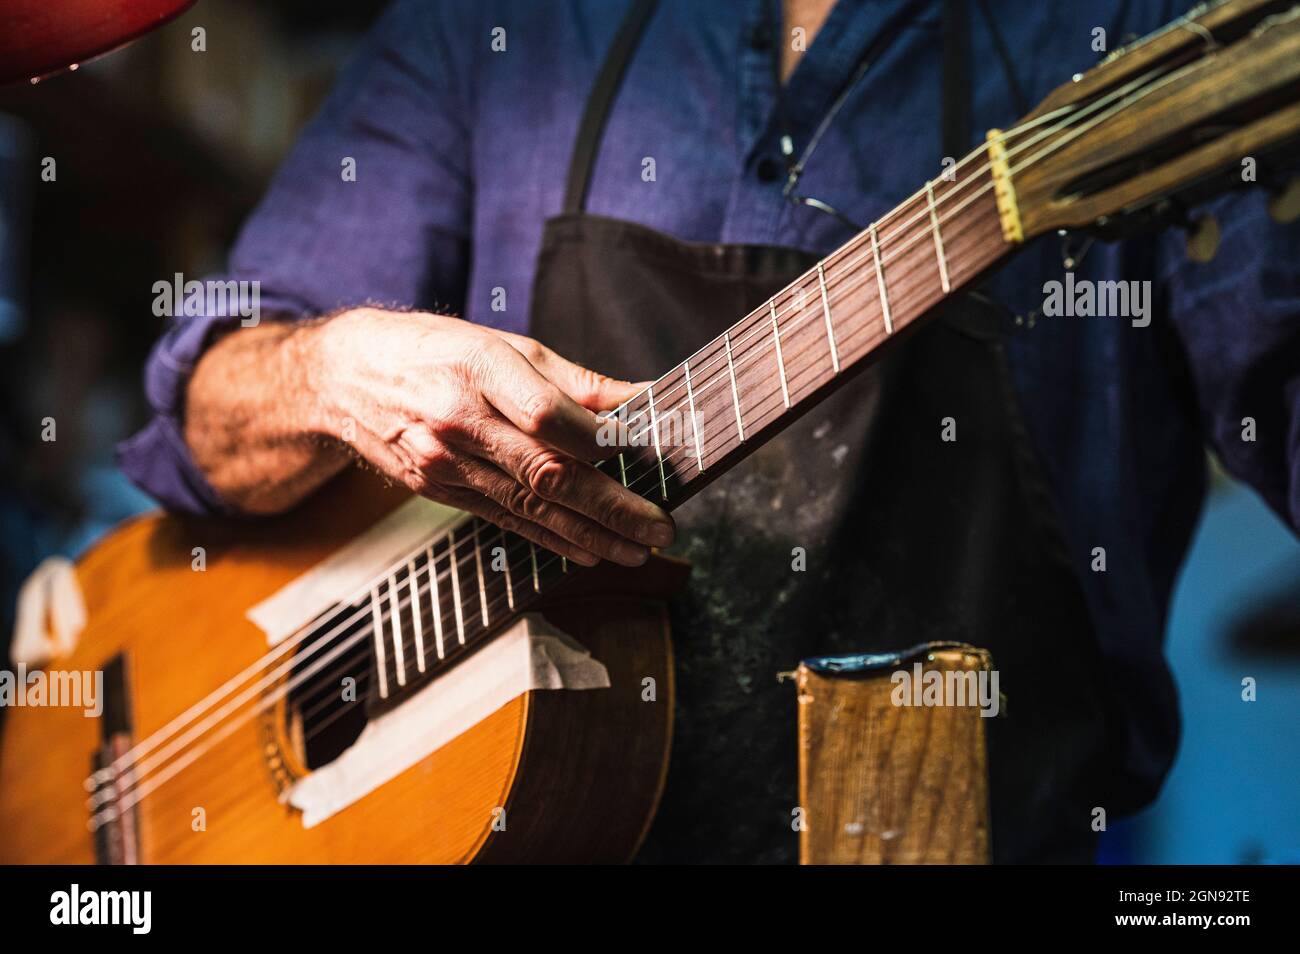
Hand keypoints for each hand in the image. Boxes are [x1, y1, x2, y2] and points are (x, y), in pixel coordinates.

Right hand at [305, 308, 673, 566]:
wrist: (345, 376)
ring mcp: (444, 463)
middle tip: (660, 526)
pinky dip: (552, 539)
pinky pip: (505, 520)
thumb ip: (576, 381)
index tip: (650, 456)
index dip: (603, 443)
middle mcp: (458, 422)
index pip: (549, 416)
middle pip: (545, 472)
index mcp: (479, 370)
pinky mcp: (439, 491)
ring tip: (639, 550)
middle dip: (611, 507)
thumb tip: (645, 399)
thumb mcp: (504, 344)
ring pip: (529, 508)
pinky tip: (590, 552)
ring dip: (591, 535)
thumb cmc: (436, 350)